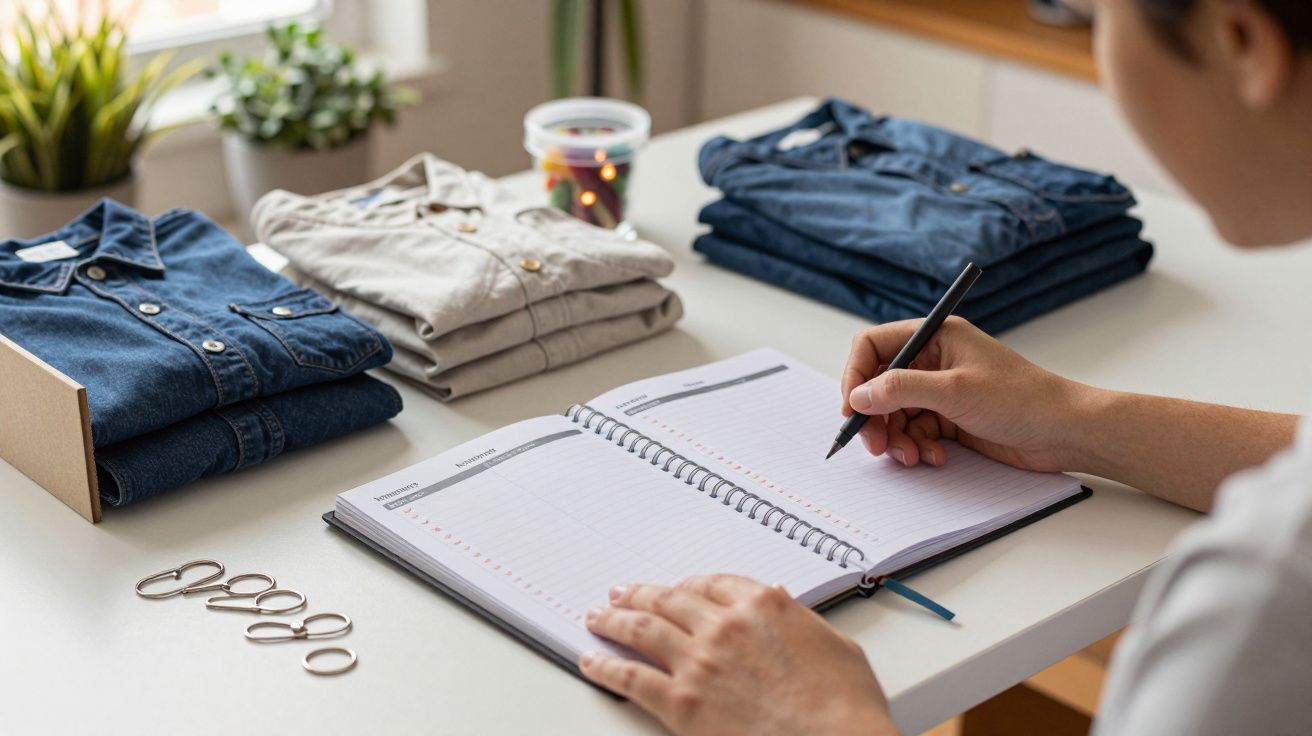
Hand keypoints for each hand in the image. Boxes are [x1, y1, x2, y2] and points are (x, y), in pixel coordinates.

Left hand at [579, 575, 898, 735]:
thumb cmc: (845, 708)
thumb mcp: (836, 646)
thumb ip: (802, 622)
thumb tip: (787, 610)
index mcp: (763, 606)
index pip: (714, 583)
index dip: (689, 585)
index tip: (678, 588)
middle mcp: (724, 626)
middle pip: (670, 599)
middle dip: (641, 594)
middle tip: (623, 593)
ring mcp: (699, 663)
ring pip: (643, 629)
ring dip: (614, 619)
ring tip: (598, 616)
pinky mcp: (681, 703)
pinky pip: (632, 678)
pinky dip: (606, 667)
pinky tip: (593, 662)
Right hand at [841, 316, 1092, 471]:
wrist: (1065, 432)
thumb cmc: (1023, 399)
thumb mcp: (955, 391)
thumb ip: (900, 389)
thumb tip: (859, 396)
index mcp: (935, 336)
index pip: (874, 346)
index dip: (856, 376)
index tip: (852, 408)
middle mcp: (934, 360)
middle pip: (879, 385)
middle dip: (874, 417)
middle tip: (875, 445)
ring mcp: (941, 391)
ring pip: (894, 414)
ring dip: (896, 438)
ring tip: (911, 456)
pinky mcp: (950, 418)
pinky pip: (915, 432)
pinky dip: (917, 447)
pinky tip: (934, 457)